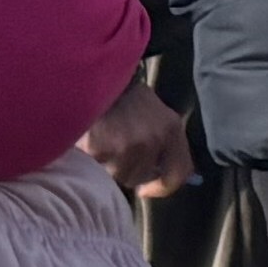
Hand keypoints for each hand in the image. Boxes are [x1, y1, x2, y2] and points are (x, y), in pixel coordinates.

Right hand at [83, 81, 193, 197]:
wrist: (92, 76)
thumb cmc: (123, 95)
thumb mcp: (155, 113)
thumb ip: (162, 142)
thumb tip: (156, 175)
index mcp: (171, 129)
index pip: (179, 173)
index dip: (163, 187)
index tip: (147, 190)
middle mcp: (153, 140)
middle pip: (141, 176)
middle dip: (127, 169)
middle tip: (115, 150)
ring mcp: (126, 146)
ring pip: (117, 174)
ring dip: (107, 164)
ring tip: (102, 140)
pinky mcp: (100, 150)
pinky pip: (95, 167)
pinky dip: (89, 158)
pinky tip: (88, 138)